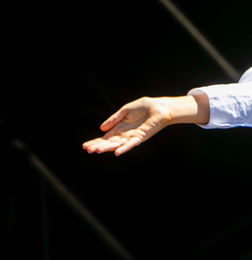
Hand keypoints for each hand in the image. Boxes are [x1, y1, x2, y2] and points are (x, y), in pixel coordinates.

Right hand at [82, 94, 208, 155]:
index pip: (105, 137)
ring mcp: (133, 136)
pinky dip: (124, 148)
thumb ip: (114, 119)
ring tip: (97, 151)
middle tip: (88, 150)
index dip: (96, 141)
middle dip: (99, 146)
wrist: (159, 106)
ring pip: (118, 144)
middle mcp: (125, 134)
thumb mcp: (125, 111)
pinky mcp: (141, 136)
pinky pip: (132, 144)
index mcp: (120, 128)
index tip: (85, 146)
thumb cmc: (144, 107)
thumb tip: (101, 128)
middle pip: (109, 142)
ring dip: (108, 148)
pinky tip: (116, 152)